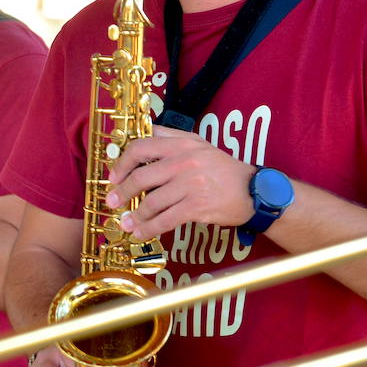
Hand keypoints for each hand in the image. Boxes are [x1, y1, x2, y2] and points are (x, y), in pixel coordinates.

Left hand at [105, 125, 255, 239]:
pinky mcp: (197, 206)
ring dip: (135, 215)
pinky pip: (166, 220)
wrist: (253, 191)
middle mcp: (184, 162)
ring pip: (152, 202)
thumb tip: (143, 133)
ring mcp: (190, 185)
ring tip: (127, 223)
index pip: (141, 147)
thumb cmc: (222, 168)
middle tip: (113, 201)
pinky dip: (149, 229)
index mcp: (181, 144)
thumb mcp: (199, 144)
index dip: (122, 163)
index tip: (114, 176)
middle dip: (122, 191)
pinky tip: (141, 233)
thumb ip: (171, 138)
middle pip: (141, 177)